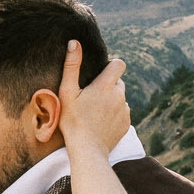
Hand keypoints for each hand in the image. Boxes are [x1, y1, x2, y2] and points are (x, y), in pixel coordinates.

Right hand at [58, 41, 129, 157]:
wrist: (87, 151)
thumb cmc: (72, 121)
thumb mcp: (67, 92)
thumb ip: (71, 66)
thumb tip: (74, 42)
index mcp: (106, 85)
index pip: (119, 64)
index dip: (111, 65)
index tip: (100, 73)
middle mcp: (119, 96)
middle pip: (119, 82)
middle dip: (108, 85)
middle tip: (91, 97)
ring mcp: (125, 111)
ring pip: (120, 98)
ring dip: (111, 101)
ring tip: (94, 112)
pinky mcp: (126, 124)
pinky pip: (122, 113)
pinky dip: (114, 115)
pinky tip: (100, 123)